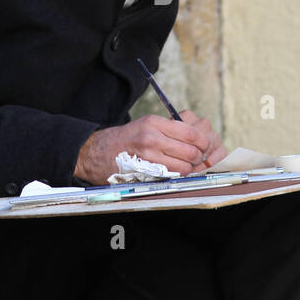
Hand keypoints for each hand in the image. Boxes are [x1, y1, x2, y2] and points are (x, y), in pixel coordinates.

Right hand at [72, 112, 227, 185]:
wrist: (96, 152)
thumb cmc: (125, 139)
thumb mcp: (146, 124)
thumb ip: (169, 129)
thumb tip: (197, 139)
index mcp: (154, 123)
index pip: (191, 133)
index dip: (202, 142)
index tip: (203, 146)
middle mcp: (152, 138)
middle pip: (190, 151)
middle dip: (198, 157)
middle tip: (197, 158)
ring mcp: (148, 156)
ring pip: (184, 167)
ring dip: (189, 169)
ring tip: (186, 166)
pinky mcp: (144, 171)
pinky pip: (171, 176)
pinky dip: (177, 176)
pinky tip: (175, 172)